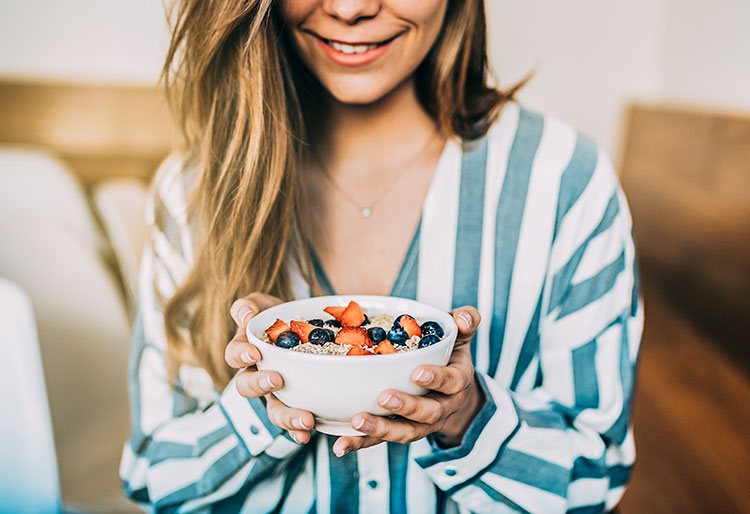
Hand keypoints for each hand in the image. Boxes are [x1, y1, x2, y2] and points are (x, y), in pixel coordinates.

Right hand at [224, 293, 315, 443]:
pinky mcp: (297, 404)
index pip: (234, 355)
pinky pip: (294, 423)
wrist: (307, 330)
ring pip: (273, 410)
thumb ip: (248, 306)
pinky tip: (307, 434)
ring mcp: (276, 394)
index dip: (240, 354)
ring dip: (286, 417)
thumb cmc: (278, 317)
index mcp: (246, 352)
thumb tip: (245, 316)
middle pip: (247, 388)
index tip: (254, 352)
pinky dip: (299, 431)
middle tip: (277, 380)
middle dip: (260, 386)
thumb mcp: (263, 305)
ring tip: (305, 419)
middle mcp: (257, 376)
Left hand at [332, 306, 483, 456]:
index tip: (417, 372)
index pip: (452, 382)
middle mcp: (442, 407)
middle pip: (428, 413)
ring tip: (358, 422)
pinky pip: (381, 441)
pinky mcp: (399, 431)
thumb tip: (464, 318)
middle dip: (406, 407)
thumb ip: (465, 321)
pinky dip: (361, 444)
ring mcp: (421, 424)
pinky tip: (342, 445)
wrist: (452, 391)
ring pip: (405, 432)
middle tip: (383, 397)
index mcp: (457, 382)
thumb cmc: (450, 354)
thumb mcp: (460, 335)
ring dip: (381, 430)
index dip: (437, 379)